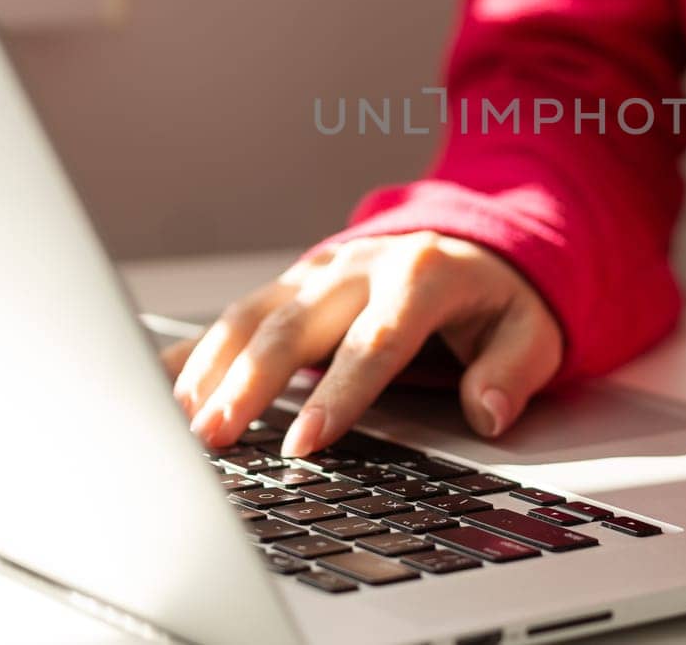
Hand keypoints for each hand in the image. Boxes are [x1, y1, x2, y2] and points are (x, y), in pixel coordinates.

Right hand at [164, 232, 562, 454]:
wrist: (470, 244)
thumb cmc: (496, 298)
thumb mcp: (531, 330)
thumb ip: (512, 370)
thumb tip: (488, 410)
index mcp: (421, 276)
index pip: (375, 340)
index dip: (340, 392)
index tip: (308, 441)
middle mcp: (359, 268)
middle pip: (294, 325)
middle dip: (250, 383)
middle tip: (215, 437)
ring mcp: (316, 273)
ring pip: (251, 316)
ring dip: (210, 369)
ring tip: (179, 422)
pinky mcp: (289, 286)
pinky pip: (233, 318)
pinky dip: (192, 350)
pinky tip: (153, 384)